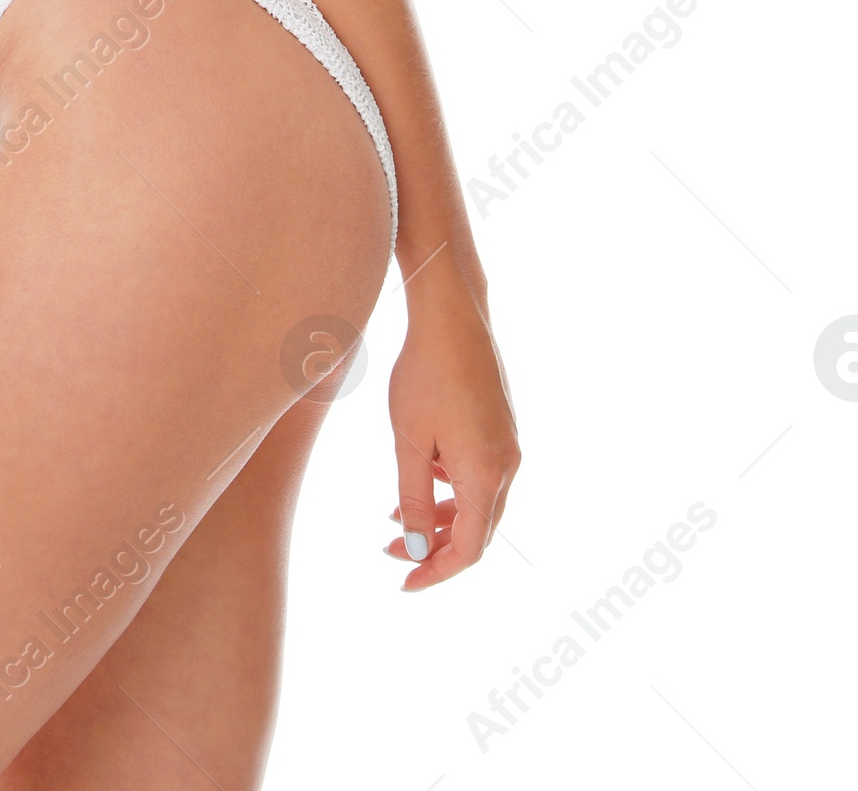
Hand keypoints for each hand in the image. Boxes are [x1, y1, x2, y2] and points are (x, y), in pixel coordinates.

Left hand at [384, 273, 520, 591]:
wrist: (452, 316)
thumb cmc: (424, 375)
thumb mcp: (408, 442)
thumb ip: (411, 500)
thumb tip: (416, 548)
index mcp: (486, 475)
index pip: (468, 549)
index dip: (436, 572)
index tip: (405, 583)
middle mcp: (507, 465)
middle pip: (476, 530)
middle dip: (434, 547)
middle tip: (390, 551)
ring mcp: (508, 444)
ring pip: (478, 502)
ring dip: (440, 517)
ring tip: (394, 515)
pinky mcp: (501, 426)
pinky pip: (480, 475)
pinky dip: (450, 488)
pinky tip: (420, 474)